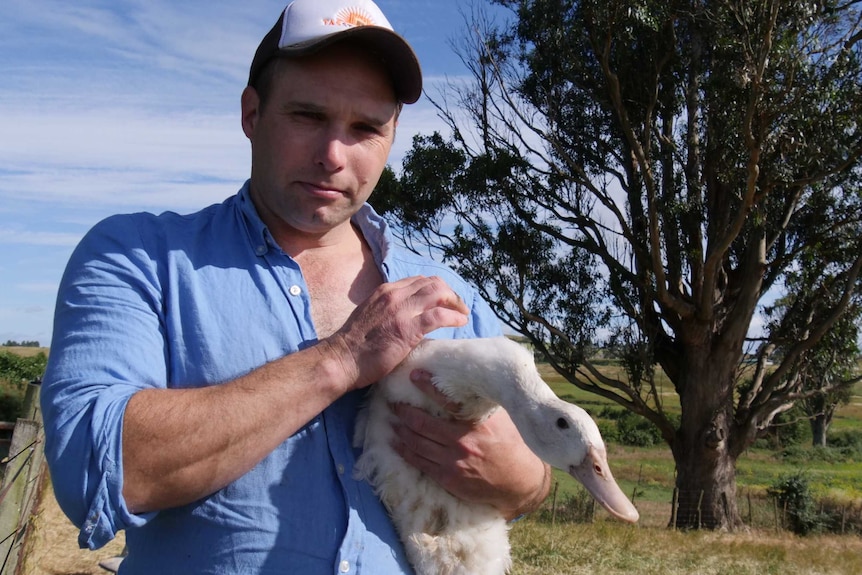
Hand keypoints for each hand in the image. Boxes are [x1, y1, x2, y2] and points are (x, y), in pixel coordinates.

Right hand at [322, 276, 468, 390]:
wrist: (342, 359)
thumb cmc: (354, 344)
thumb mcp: (371, 315)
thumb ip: (389, 310)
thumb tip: (408, 315)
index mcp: (385, 291)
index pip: (419, 281)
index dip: (436, 289)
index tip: (445, 300)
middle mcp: (394, 295)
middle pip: (433, 283)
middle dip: (450, 294)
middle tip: (458, 307)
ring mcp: (402, 310)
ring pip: (439, 294)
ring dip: (456, 303)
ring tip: (463, 314)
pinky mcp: (408, 329)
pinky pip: (439, 316)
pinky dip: (454, 317)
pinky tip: (460, 323)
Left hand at [390, 369, 550, 518]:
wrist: (520, 482)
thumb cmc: (512, 445)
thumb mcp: (502, 419)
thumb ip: (482, 405)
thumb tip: (468, 383)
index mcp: (477, 422)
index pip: (447, 399)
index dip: (428, 386)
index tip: (415, 375)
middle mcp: (463, 440)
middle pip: (422, 423)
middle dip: (404, 412)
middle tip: (394, 403)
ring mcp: (454, 461)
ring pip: (417, 443)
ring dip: (401, 431)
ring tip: (392, 421)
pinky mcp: (449, 478)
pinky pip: (420, 463)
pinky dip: (405, 451)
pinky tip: (397, 444)